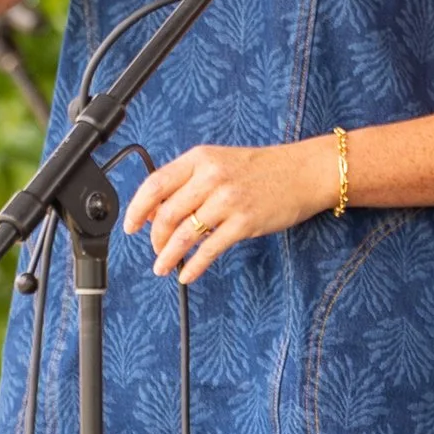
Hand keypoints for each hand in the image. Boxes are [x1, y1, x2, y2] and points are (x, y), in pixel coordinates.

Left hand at [124, 140, 330, 285]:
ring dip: (168, 256)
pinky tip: (187, 274)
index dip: (137, 209)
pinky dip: (194, 266)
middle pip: (167, 214)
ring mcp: (227, 200)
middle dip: (155, 238)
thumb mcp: (220, 162)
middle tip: (155, 250)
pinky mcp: (243, 223)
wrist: (303, 172)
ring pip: (184, 234)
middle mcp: (210, 177)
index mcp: (199, 159)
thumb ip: (190, 181)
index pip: (155, 184)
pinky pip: (209, 250)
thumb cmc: (262, 169)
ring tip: (163, 267)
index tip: (131, 226)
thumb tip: (160, 210)